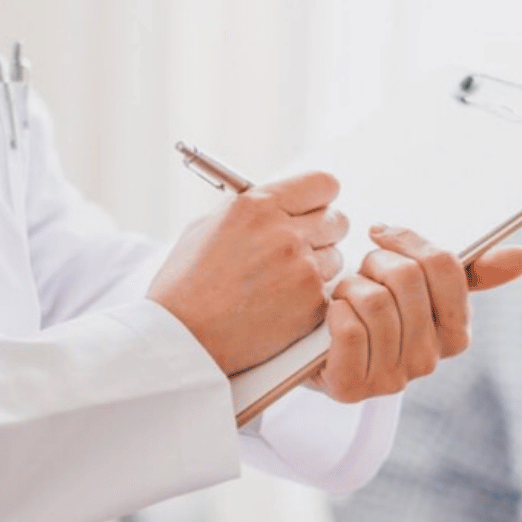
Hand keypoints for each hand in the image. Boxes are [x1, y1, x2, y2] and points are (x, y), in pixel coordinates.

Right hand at [148, 172, 347, 374]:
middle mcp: (285, 233)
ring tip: (281, 284)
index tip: (317, 209)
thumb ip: (251, 210)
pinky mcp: (313, 302)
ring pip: (336, 258)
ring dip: (318, 269)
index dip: (322, 199)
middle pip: (338, 221)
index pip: (323, 185)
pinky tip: (281, 306)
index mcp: (257, 206)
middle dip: (325, 233)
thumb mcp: (207, 227)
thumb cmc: (187, 284)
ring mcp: (303, 269)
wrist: (183, 336)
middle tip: (305, 248)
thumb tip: (281, 202)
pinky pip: (328, 293)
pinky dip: (311, 300)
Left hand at [312, 225, 521, 401]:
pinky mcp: (353, 387)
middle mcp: (430, 361)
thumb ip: (473, 273)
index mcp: (456, 333)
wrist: (323, 353)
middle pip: (406, 277)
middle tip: (363, 274)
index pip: (444, 265)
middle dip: (374, 263)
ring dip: (350, 287)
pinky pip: (349, 328)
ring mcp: (393, 378)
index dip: (407, 241)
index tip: (382, 235)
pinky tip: (333, 318)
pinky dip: (334, 311)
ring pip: (374, 301)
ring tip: (347, 297)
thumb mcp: (423, 289)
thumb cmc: (377, 313)